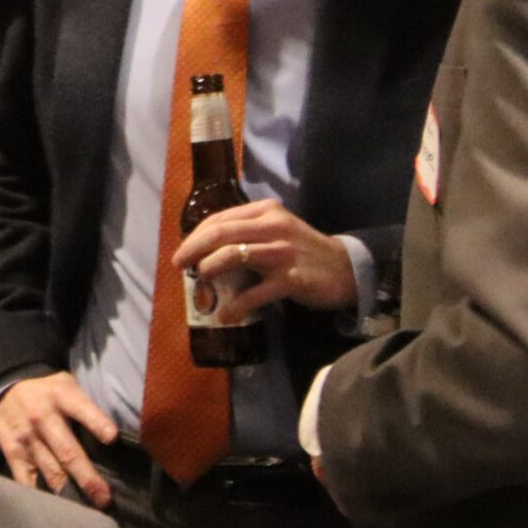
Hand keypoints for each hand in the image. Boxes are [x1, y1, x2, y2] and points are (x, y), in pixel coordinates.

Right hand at [0, 372, 118, 508]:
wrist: (3, 389)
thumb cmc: (47, 391)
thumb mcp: (66, 384)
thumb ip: (86, 405)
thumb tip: (115, 437)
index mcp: (61, 396)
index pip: (81, 409)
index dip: (97, 423)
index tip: (111, 438)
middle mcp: (42, 417)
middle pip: (67, 451)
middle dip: (87, 477)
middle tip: (104, 498)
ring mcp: (26, 438)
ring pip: (50, 470)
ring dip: (69, 492)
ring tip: (86, 508)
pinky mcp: (13, 453)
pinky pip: (26, 479)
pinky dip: (40, 494)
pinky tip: (54, 509)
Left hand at [175, 199, 356, 321]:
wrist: (347, 269)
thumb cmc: (303, 250)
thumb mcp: (277, 230)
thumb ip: (247, 233)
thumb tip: (207, 250)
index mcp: (265, 212)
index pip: (220, 219)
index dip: (195, 235)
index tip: (183, 252)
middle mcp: (273, 226)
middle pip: (221, 233)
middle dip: (194, 249)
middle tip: (180, 265)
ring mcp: (282, 252)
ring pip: (234, 254)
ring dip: (210, 268)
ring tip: (200, 280)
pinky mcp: (292, 279)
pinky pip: (256, 293)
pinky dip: (237, 305)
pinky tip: (227, 315)